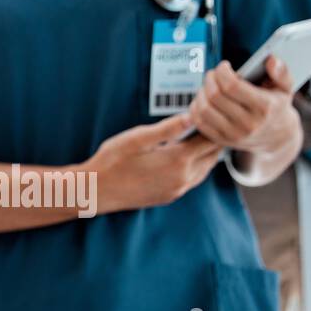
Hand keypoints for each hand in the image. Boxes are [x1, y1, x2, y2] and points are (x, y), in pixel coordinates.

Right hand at [87, 113, 226, 212]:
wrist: (97, 191)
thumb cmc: (113, 161)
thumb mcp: (137, 138)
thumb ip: (168, 128)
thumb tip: (191, 117)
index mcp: (178, 161)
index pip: (209, 141)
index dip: (211, 126)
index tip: (209, 113)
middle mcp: (183, 178)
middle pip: (212, 156)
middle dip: (213, 139)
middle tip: (208, 122)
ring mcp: (178, 190)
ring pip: (205, 169)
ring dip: (205, 154)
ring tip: (199, 137)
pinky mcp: (170, 196)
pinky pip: (193, 180)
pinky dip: (196, 166)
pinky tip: (184, 157)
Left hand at [188, 55, 301, 155]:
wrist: (276, 137)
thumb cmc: (276, 106)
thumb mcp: (285, 88)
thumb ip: (281, 72)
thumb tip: (271, 60)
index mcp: (264, 107)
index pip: (232, 86)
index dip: (222, 72)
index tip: (224, 66)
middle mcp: (249, 124)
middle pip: (215, 95)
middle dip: (210, 79)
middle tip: (213, 74)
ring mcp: (234, 134)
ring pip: (204, 109)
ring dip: (201, 92)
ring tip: (209, 86)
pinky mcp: (222, 140)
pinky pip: (198, 121)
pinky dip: (195, 107)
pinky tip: (204, 99)